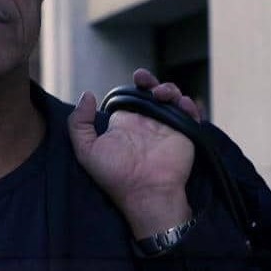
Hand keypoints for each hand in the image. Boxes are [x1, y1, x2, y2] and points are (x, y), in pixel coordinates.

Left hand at [68, 68, 200, 237]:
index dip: (135, 84)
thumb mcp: (86, 150)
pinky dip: (189, 105)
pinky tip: (182, 104)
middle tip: (146, 80)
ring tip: (162, 94)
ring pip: (172, 100)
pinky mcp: (184, 135)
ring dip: (170, 89)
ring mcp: (166, 128)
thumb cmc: (114, 175)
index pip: (131, 96)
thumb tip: (87, 95)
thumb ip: (80, 123)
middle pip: (152, 93)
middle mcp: (146, 123)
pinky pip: (190, 115)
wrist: (145, 193)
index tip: (137, 78)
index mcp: (126, 123)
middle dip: (152, 81)